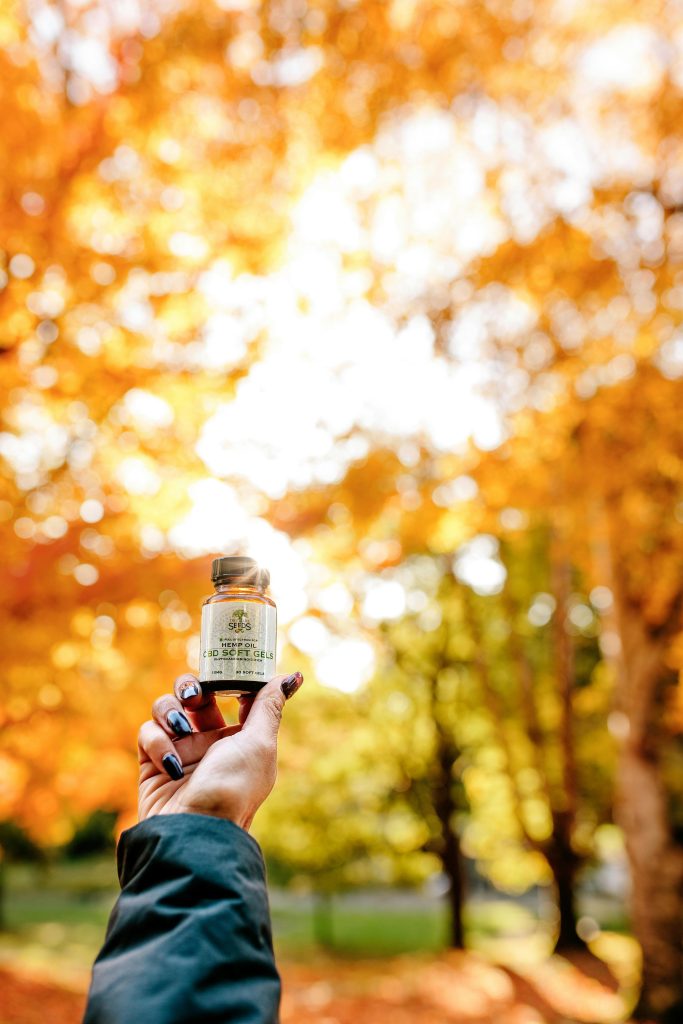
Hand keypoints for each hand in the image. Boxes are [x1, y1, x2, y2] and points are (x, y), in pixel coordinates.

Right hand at [137, 671, 302, 830]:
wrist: (194, 830)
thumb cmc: (234, 787)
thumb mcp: (260, 744)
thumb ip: (269, 707)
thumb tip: (292, 678)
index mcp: (241, 737)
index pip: (234, 695)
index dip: (228, 677)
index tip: (226, 664)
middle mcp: (210, 741)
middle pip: (195, 693)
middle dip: (191, 686)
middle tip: (195, 693)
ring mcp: (180, 750)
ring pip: (166, 707)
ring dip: (169, 709)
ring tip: (180, 725)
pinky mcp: (152, 761)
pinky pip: (148, 732)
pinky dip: (158, 741)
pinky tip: (171, 762)